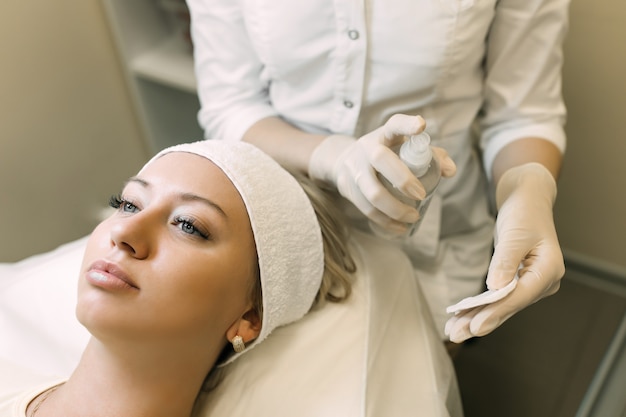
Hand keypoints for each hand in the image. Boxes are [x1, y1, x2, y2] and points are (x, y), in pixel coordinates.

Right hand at [308, 114, 455, 232]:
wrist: (343, 162)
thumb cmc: (385, 155)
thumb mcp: (403, 148)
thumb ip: (431, 156)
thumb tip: (450, 170)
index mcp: (384, 135)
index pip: (394, 124)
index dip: (407, 125)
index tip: (421, 126)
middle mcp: (367, 148)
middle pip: (381, 159)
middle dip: (402, 179)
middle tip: (421, 195)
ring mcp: (355, 169)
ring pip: (373, 192)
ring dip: (395, 208)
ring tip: (414, 216)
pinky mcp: (349, 189)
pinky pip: (367, 209)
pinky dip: (385, 221)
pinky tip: (400, 227)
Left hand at [445, 162, 564, 342]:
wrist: (528, 200)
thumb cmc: (524, 213)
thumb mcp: (514, 233)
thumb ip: (505, 260)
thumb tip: (496, 288)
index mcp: (549, 269)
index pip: (519, 296)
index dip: (496, 311)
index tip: (475, 326)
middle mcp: (543, 281)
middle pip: (509, 306)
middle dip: (481, 320)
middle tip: (455, 335)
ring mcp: (531, 283)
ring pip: (502, 305)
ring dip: (477, 317)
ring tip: (453, 331)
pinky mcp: (518, 281)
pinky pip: (498, 298)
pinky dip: (480, 306)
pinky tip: (462, 318)